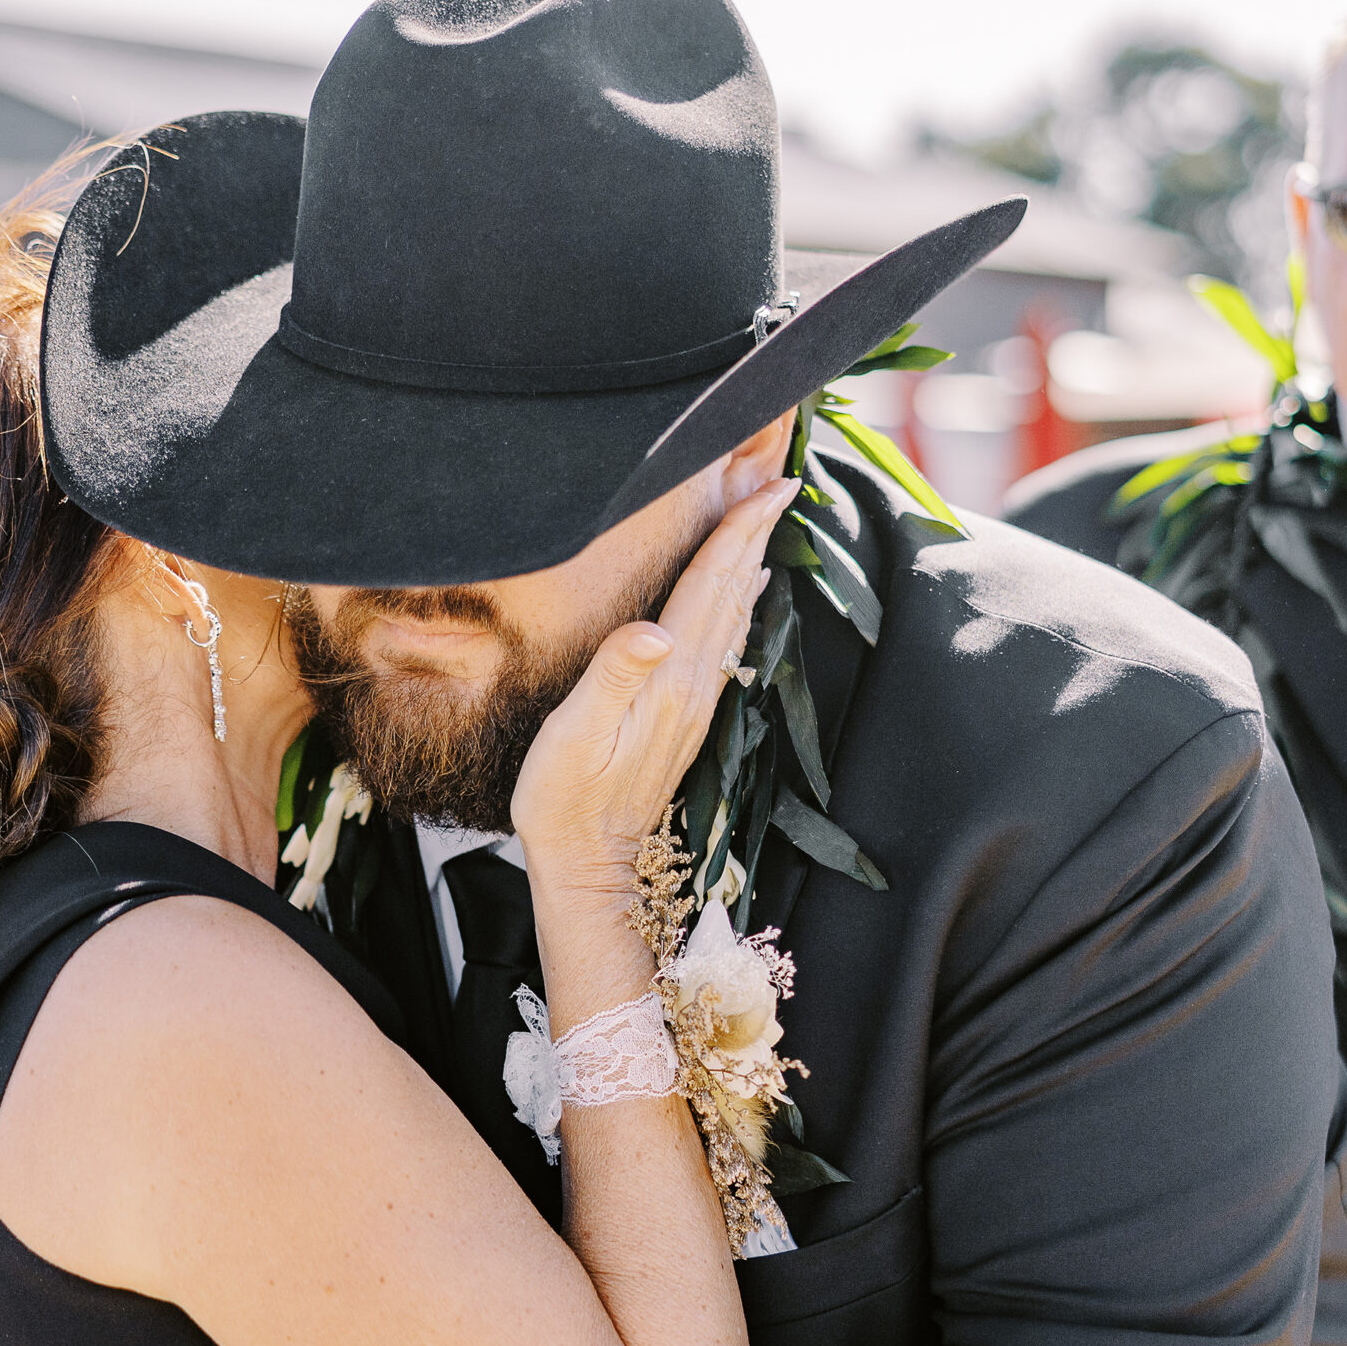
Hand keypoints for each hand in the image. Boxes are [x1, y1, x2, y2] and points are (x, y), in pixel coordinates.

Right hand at [511, 473, 789, 901]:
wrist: (589, 864)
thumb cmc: (565, 800)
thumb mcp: (574, 733)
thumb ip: (614, 675)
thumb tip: (655, 630)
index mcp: (668, 678)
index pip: (710, 585)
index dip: (738, 531)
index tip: (772, 485)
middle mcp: (692, 686)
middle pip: (731, 592)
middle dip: (756, 534)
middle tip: (782, 481)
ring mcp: (693, 704)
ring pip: (731, 616)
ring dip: (750, 565)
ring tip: (766, 523)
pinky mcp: (685, 720)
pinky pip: (722, 645)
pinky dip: (736, 608)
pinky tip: (741, 597)